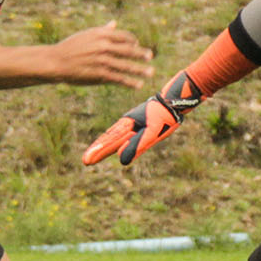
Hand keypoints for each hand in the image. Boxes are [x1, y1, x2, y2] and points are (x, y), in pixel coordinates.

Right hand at [50, 21, 153, 88]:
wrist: (55, 61)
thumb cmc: (70, 47)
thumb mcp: (87, 35)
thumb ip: (103, 30)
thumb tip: (114, 23)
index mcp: (101, 34)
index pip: (124, 36)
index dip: (132, 40)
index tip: (137, 44)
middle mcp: (104, 46)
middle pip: (128, 49)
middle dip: (141, 53)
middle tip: (150, 56)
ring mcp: (102, 60)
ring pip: (126, 65)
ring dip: (140, 70)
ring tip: (150, 72)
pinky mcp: (100, 74)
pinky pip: (119, 78)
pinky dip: (130, 82)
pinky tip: (138, 85)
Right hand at [82, 69, 203, 165]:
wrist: (175, 99)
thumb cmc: (165, 116)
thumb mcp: (153, 132)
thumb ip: (137, 144)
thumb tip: (121, 158)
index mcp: (127, 125)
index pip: (109, 142)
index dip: (98, 152)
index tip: (86, 161)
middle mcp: (127, 123)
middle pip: (108, 138)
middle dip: (97, 150)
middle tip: (85, 161)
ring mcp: (132, 122)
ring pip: (114, 136)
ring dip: (104, 145)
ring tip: (94, 153)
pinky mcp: (138, 122)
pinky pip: (122, 133)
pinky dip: (114, 139)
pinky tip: (114, 144)